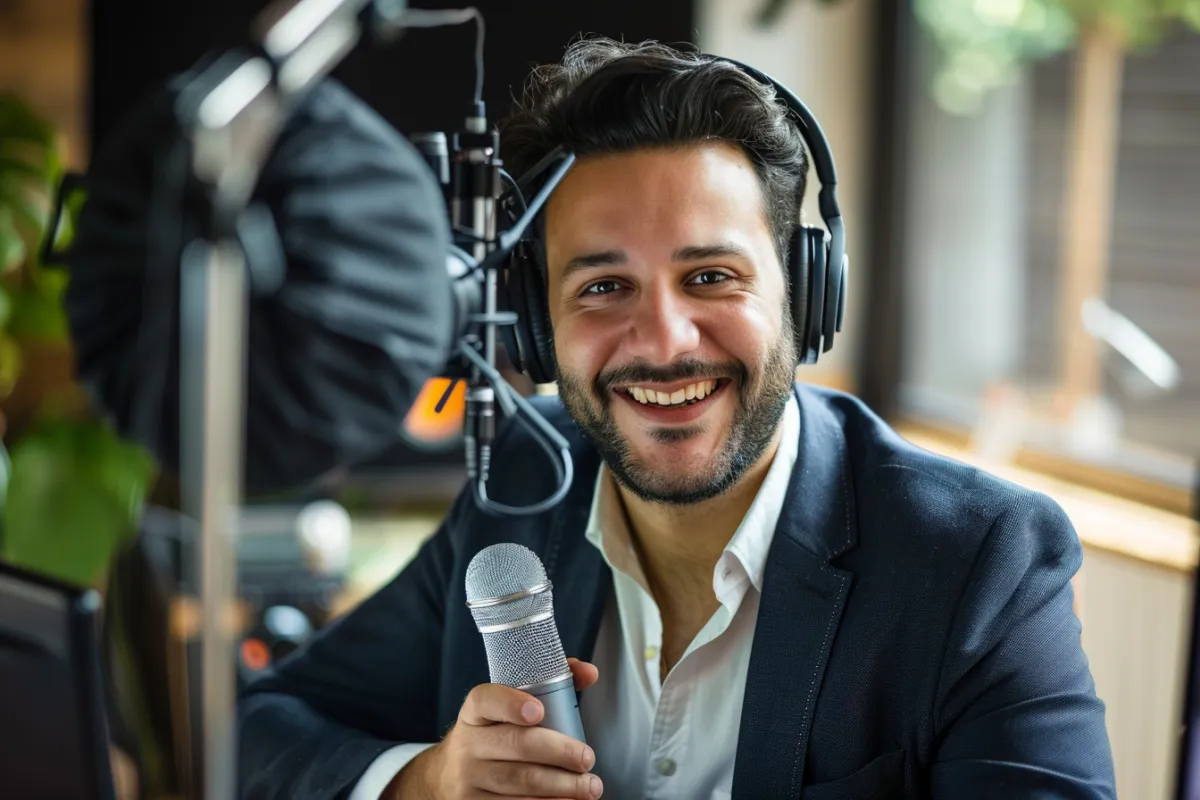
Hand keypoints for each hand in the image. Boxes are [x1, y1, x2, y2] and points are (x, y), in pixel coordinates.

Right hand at [390, 658, 601, 798]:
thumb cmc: (493, 735)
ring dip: (561, 785)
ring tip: (588, 786)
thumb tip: (589, 673)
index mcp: (476, 711)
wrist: (449, 774)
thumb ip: (551, 682)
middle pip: (517, 744)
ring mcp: (468, 777)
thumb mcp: (508, 707)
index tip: (539, 711)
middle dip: (560, 752)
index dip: (512, 704)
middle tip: (586, 758)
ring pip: (520, 781)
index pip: (487, 700)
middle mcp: (468, 743)